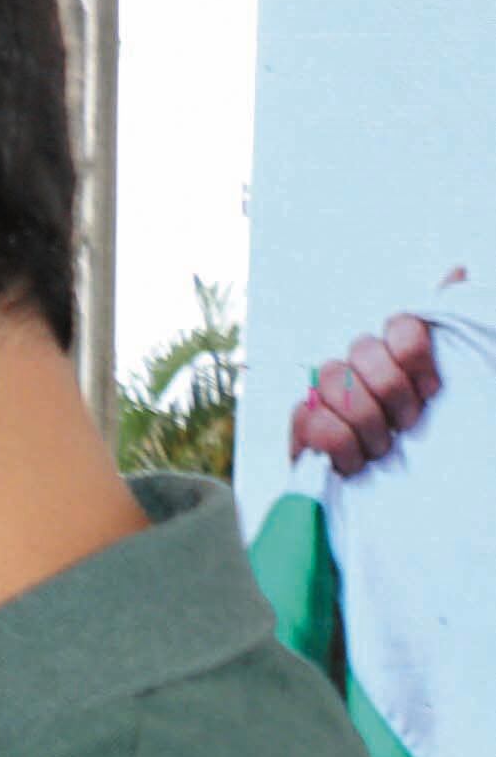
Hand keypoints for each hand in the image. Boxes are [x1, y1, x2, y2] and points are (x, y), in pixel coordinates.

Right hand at [293, 313, 440, 475]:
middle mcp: (353, 362)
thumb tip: (456, 272)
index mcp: (388, 348)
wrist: (388, 484)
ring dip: (368, 425)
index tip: (429, 391)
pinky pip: (314, 420)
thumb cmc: (411, 432)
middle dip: (393, 396)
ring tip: (380, 446)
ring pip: (336, 382)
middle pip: (365, 350)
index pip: (401, 324)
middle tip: (405, 424)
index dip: (415, 357)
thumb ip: (444, 324)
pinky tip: (353, 459)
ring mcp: (322, 391)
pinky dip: (341, 444)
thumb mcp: (436, 381)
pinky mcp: (300, 424)